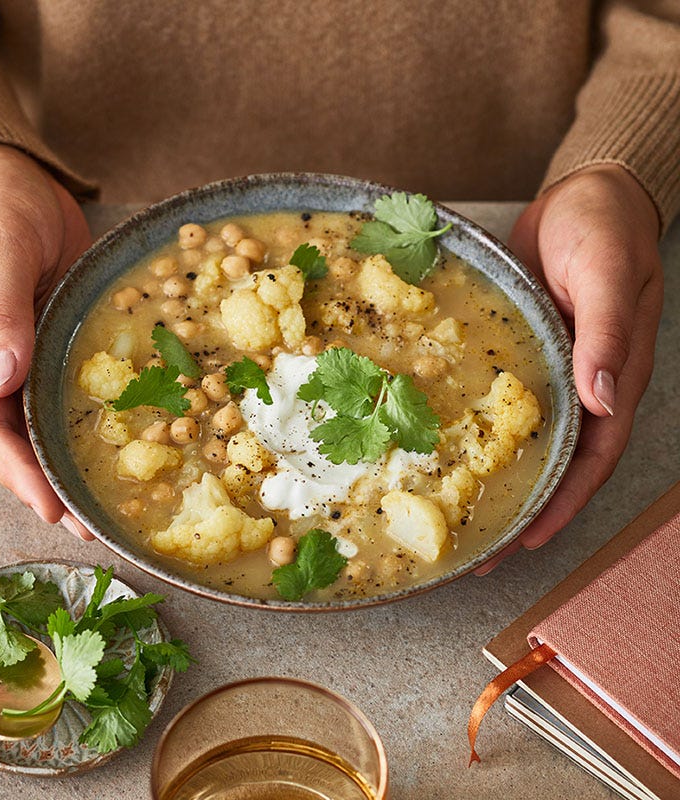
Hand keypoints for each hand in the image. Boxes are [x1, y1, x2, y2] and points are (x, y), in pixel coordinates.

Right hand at [0, 144, 94, 538]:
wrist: (10, 180)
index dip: (18, 471)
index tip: (50, 505)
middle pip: (11, 443)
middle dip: (44, 487)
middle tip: (86, 525)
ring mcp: (20, 359)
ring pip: (36, 429)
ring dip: (62, 469)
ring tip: (97, 508)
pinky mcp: (49, 347)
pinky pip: (60, 398)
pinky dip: (78, 429)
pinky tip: (103, 451)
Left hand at [475, 164, 663, 574]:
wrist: (583, 193)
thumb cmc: (603, 228)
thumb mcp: (607, 274)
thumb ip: (609, 334)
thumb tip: (605, 400)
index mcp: (613, 377)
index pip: (592, 458)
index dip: (563, 504)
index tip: (526, 542)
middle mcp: (581, 385)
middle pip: (556, 462)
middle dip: (522, 508)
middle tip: (479, 548)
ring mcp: (549, 371)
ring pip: (525, 438)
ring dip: (497, 477)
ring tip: (455, 513)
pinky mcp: (520, 352)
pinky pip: (501, 401)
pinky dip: (478, 428)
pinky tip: (443, 445)